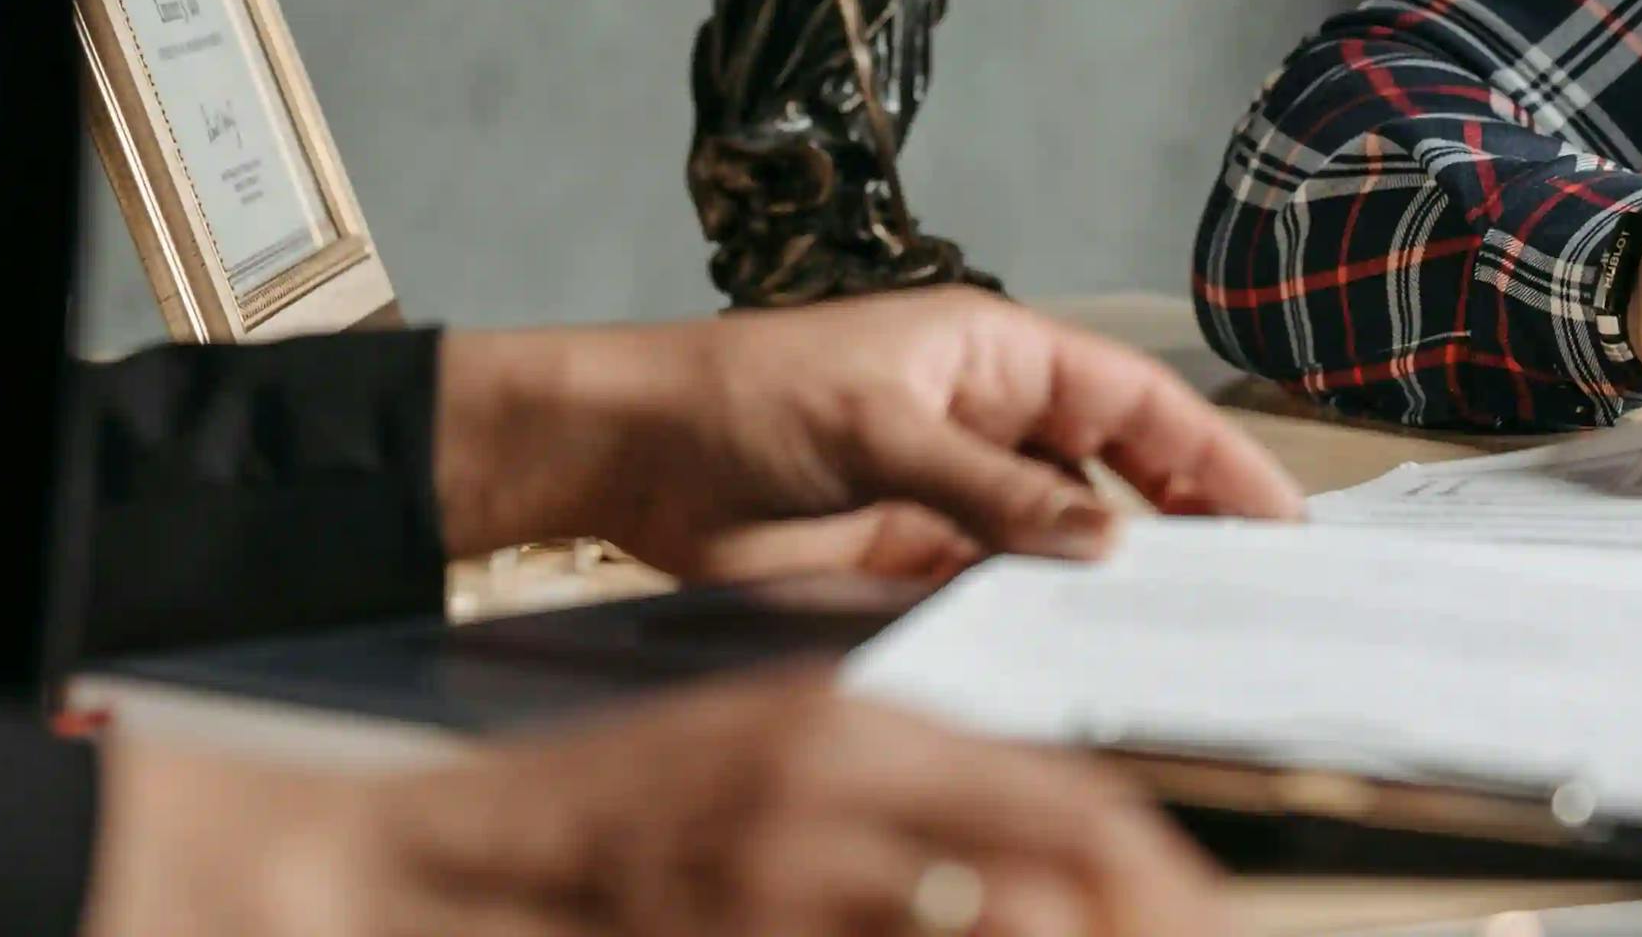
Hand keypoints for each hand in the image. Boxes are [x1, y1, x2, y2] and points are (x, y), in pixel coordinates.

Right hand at [86, 675, 1223, 935]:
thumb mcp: (764, 754)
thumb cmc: (609, 817)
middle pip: (1058, 852)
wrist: (437, 866)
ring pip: (992, 913)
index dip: (1150, 864)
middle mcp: (832, 785)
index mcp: (849, 726)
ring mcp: (782, 873)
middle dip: (1148, 906)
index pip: (1059, 791)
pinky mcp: (732, 927)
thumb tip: (1031, 851)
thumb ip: (892, 786)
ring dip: (1066, 931)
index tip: (1199, 908)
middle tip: (1204, 932)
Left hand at [438, 292, 1303, 583]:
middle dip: (1185, 520)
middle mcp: (987, 418)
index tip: (1278, 514)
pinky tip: (1077, 650)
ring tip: (1180, 630)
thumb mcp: (878, 430)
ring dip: (1113, 577)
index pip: (1132, 402)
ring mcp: (953, 491)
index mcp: (993, 353)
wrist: (633, 455)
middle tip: (1255, 588)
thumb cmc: (744, 398)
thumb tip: (1107, 538)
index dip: (1210, 455)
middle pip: (1115, 471)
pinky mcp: (912, 554)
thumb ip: (993, 492)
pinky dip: (1041, 615)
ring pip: (1064, 537)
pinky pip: (1001, 586)